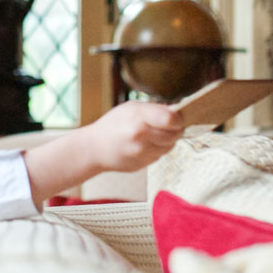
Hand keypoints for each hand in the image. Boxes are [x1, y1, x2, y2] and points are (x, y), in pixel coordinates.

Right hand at [22, 101, 184, 205]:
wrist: (93, 148)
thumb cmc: (113, 124)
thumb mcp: (131, 108)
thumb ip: (154, 110)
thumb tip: (178, 112)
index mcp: (138, 118)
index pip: (172, 119)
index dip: (178, 119)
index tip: (177, 117)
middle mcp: (141, 136)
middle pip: (174, 134)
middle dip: (175, 129)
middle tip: (170, 124)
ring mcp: (142, 153)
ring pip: (170, 146)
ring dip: (168, 140)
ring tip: (154, 134)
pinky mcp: (142, 164)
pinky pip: (160, 155)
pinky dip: (158, 149)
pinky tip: (145, 144)